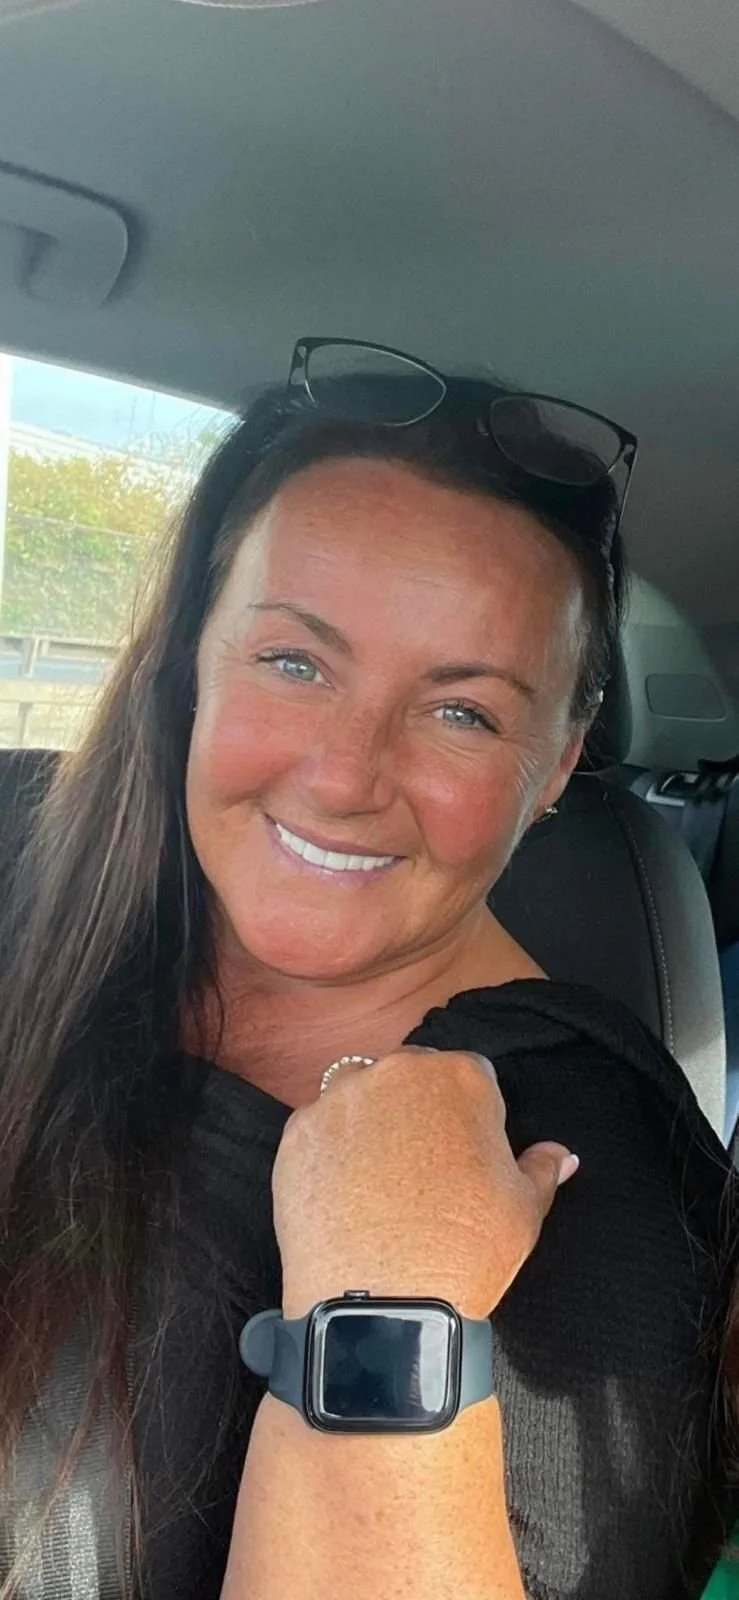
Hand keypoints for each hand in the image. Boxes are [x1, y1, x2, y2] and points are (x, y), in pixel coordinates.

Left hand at [273, 1047, 577, 1320]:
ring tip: (378, 1178)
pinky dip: (329, 1152)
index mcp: (460, 1077)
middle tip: (422, 1167)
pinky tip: (342, 1195)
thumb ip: (542, 1168)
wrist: (382, 1305)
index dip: (470, 1113)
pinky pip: (317, 1130)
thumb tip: (562, 1154)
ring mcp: (339, 1100)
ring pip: (358, 1094)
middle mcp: (396, 1072)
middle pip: (410, 1075)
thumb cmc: (466, 1253)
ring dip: (369, 1119)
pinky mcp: (296, 1134)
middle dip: (417, 1107)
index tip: (465, 1151)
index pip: (470, 1074)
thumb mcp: (525, 1211)